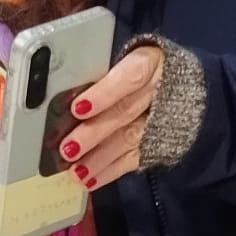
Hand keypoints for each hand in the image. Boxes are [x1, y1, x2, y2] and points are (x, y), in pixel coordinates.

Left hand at [58, 46, 164, 190]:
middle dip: (94, 133)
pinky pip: (135, 158)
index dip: (105, 93)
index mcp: (149, 60)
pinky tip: (89, 180)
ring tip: (75, 171)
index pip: (130, 77)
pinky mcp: (161, 141)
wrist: (184, 79)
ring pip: (131, 139)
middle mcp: (160, 89)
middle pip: (126, 112)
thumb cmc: (133, 65)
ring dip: (101, 157)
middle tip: (67, 149)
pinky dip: (111, 171)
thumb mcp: (119, 55)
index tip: (78, 108)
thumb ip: (93, 70)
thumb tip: (51, 88)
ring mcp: (163, 118)